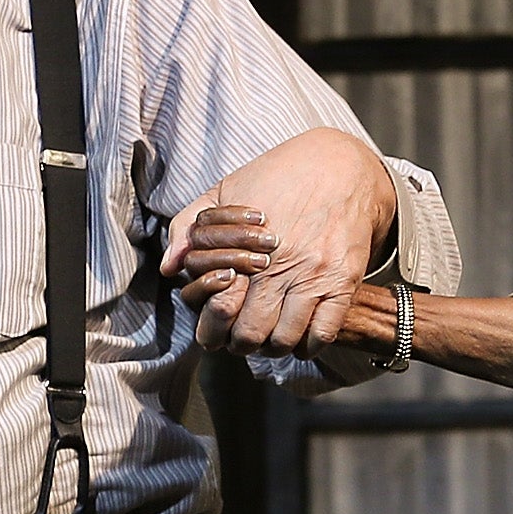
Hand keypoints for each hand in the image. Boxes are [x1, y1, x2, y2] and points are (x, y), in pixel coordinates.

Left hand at [159, 129, 395, 358]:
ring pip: (285, 339)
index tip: (215, 332)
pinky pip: (323, 333)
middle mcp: (278, 266)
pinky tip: (301, 336)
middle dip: (241, 343)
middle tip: (242, 338)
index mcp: (245, 247)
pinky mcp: (343, 281)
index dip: (213, 330)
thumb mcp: (226, 190)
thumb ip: (189, 227)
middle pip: (250, 333)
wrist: (340, 166)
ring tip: (270, 338)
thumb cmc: (278, 177)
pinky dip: (309, 344)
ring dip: (273, 346)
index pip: (221, 309)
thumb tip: (169, 266)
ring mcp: (313, 276)